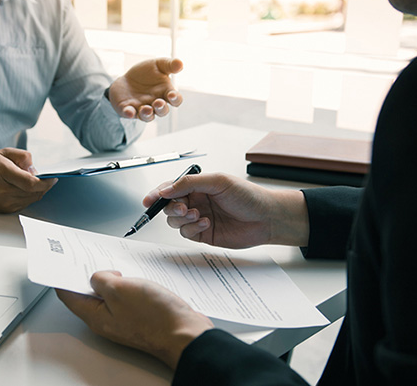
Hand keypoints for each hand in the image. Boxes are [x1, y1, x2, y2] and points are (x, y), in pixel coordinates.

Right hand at [0, 148, 56, 212]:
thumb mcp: (3, 153)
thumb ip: (22, 156)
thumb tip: (36, 169)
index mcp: (3, 173)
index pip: (32, 183)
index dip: (46, 182)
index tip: (54, 178)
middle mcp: (3, 191)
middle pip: (34, 192)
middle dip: (44, 185)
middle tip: (47, 178)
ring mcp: (4, 203)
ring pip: (31, 199)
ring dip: (38, 191)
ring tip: (35, 182)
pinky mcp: (4, 210)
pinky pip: (24, 204)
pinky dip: (29, 197)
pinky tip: (26, 189)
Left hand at [56, 271, 212, 368]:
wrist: (186, 334)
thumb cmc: (155, 317)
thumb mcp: (120, 289)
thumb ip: (102, 279)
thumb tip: (98, 276)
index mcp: (95, 316)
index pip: (68, 295)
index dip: (63, 276)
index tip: (61, 262)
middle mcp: (107, 321)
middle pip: (88, 296)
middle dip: (88, 275)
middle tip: (89, 258)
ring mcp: (124, 320)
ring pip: (109, 296)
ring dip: (110, 280)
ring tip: (114, 266)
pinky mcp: (140, 318)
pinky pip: (126, 299)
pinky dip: (126, 286)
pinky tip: (134, 277)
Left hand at [108, 58, 183, 121]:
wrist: (126, 79)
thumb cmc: (146, 74)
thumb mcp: (158, 65)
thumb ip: (170, 65)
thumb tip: (180, 63)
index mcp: (165, 93)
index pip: (175, 100)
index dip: (175, 99)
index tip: (172, 95)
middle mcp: (155, 104)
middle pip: (162, 111)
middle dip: (161, 108)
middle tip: (158, 102)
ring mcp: (142, 108)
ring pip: (148, 116)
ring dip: (147, 114)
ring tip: (146, 109)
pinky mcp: (128, 109)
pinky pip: (130, 114)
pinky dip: (129, 113)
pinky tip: (128, 111)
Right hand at [143, 173, 308, 248]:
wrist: (268, 218)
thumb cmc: (248, 196)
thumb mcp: (218, 181)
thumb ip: (189, 183)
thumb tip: (167, 189)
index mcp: (197, 186)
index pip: (171, 189)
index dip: (158, 194)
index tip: (149, 200)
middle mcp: (196, 201)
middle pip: (169, 207)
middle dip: (171, 208)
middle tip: (182, 209)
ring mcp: (198, 218)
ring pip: (175, 222)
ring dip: (182, 220)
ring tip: (198, 215)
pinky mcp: (204, 234)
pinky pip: (187, 234)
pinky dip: (192, 229)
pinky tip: (206, 223)